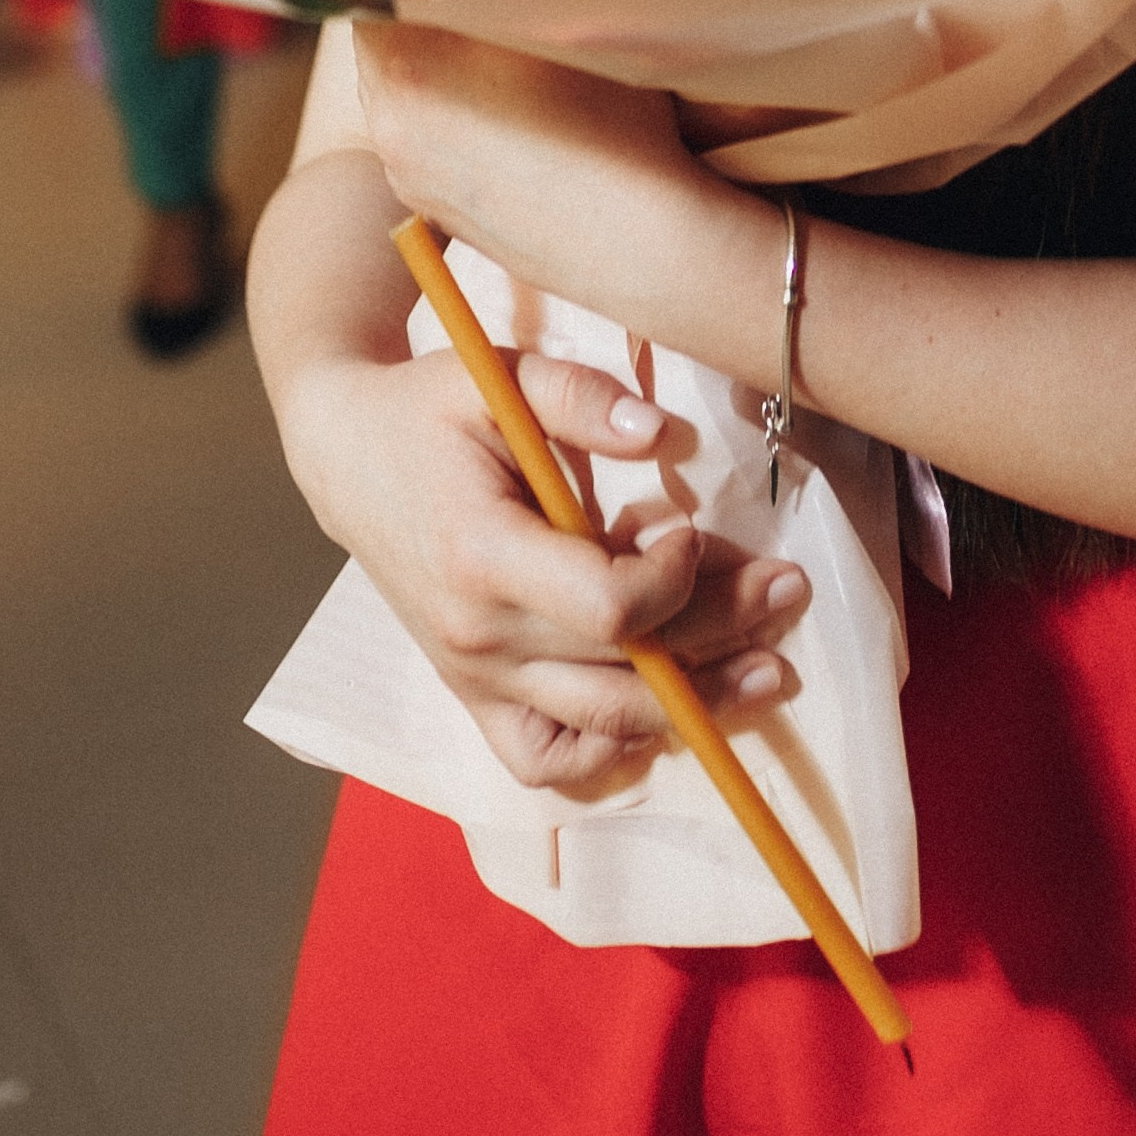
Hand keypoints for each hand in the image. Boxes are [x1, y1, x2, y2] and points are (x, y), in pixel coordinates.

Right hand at [281, 338, 808, 789]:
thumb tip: (661, 433)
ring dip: (698, 704)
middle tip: (789, 587)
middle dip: (722, 631)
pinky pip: (547, 760)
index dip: (674, 581)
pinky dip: (611, 755)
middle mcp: (476, 636)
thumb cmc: (429, 409)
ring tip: (770, 666)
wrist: (347, 457)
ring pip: (603, 727)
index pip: (606, 608)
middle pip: (625, 671)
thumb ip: (580, 397)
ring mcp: (473, 678)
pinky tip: (671, 717)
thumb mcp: (497, 375)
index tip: (693, 530)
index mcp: (480, 555)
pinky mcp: (475, 695)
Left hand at [355, 26, 726, 321]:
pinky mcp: (438, 217)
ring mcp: (409, 180)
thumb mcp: (563, 26)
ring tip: (511, 69)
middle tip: (488, 8)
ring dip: (444, 79)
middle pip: (388, 49)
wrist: (639, 244)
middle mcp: (386, 128)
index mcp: (402, 71)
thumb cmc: (608, 122)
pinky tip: (522, 128)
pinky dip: (461, 130)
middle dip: (429, 26)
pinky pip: (432, 151)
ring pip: (410, 102)